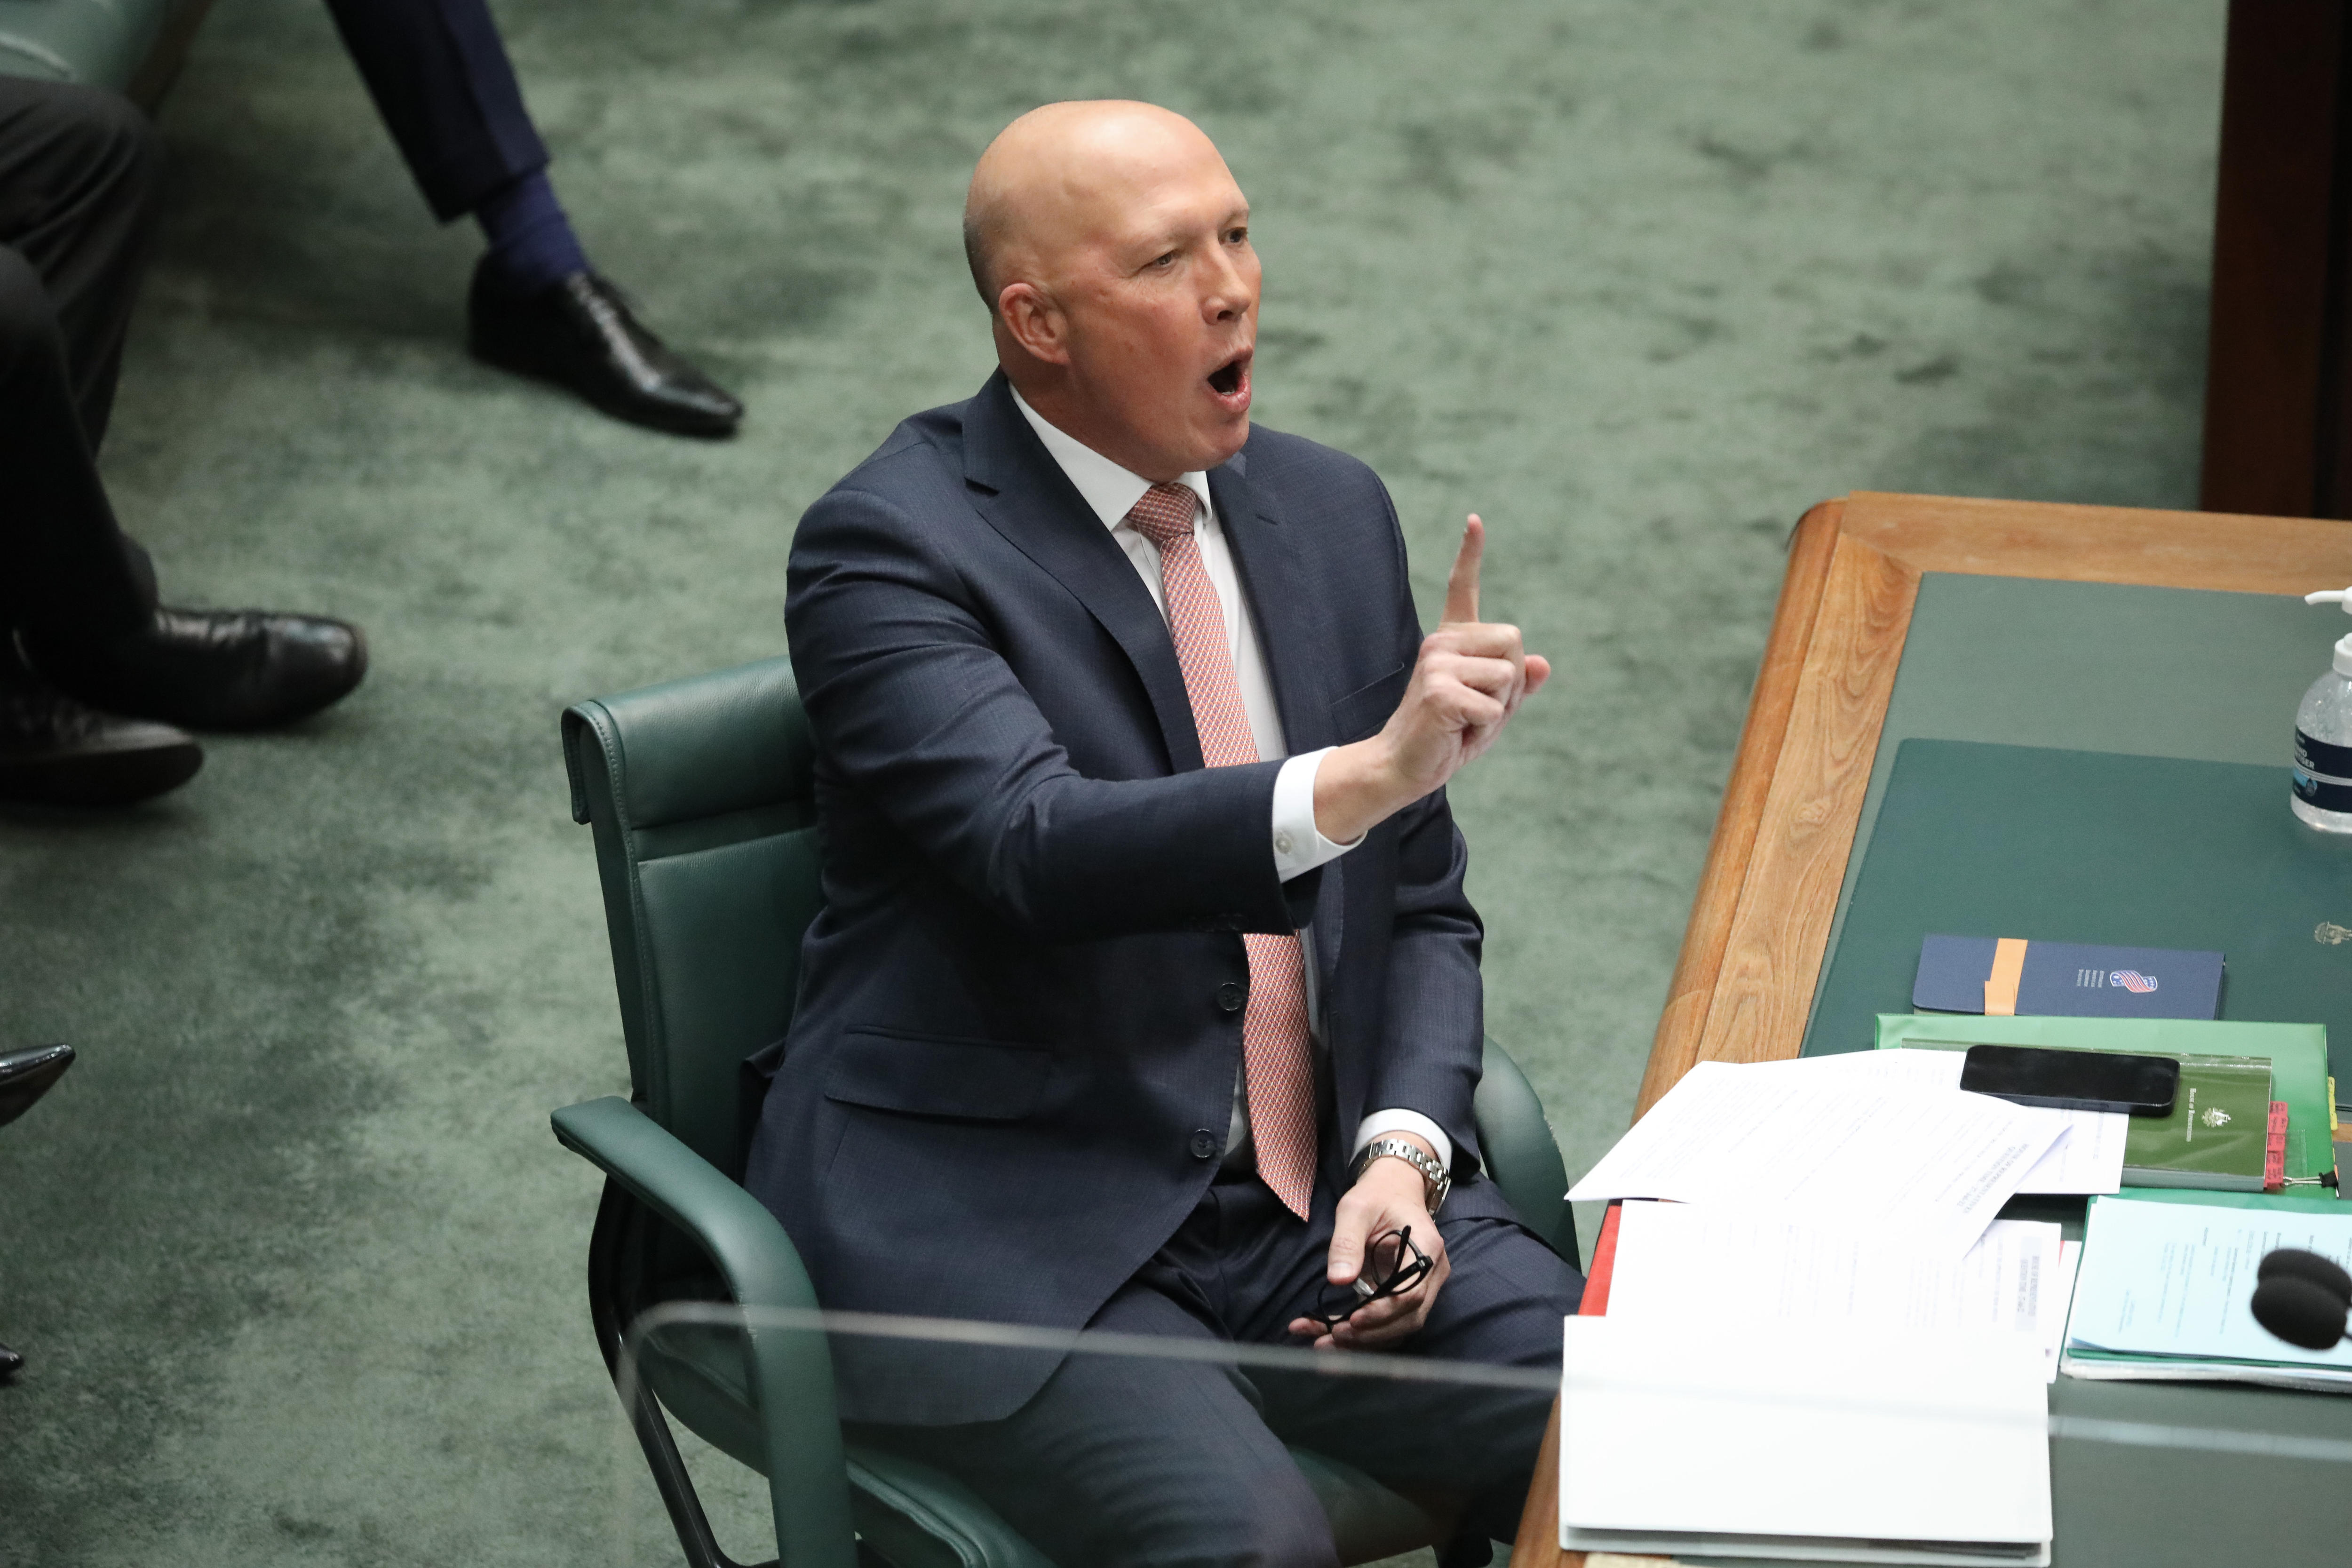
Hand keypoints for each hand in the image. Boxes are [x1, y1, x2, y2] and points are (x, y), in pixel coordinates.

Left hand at [1287, 1137, 1451, 1349]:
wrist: (1394, 1189)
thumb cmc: (1377, 1195)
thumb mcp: (1356, 1208)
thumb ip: (1347, 1242)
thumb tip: (1338, 1280)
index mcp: (1426, 1249)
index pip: (1411, 1294)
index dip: (1382, 1313)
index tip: (1352, 1320)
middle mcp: (1432, 1273)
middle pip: (1409, 1318)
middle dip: (1371, 1335)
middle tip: (1332, 1338)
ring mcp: (1423, 1287)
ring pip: (1400, 1327)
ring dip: (1364, 1341)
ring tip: (1324, 1343)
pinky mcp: (1406, 1295)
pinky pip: (1389, 1322)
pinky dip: (1363, 1333)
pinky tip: (1328, 1333)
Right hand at [1313, 515, 1551, 843]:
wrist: (1403, 767)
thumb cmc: (1446, 737)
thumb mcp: (1490, 709)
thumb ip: (1517, 685)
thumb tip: (1544, 664)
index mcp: (1452, 641)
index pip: (1462, 589)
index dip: (1470, 554)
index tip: (1475, 520)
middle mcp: (1442, 642)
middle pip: (1515, 641)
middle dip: (1512, 682)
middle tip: (1479, 707)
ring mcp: (1437, 663)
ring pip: (1508, 674)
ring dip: (1499, 708)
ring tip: (1466, 720)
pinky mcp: (1438, 689)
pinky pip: (1492, 705)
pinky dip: (1484, 727)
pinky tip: (1456, 731)